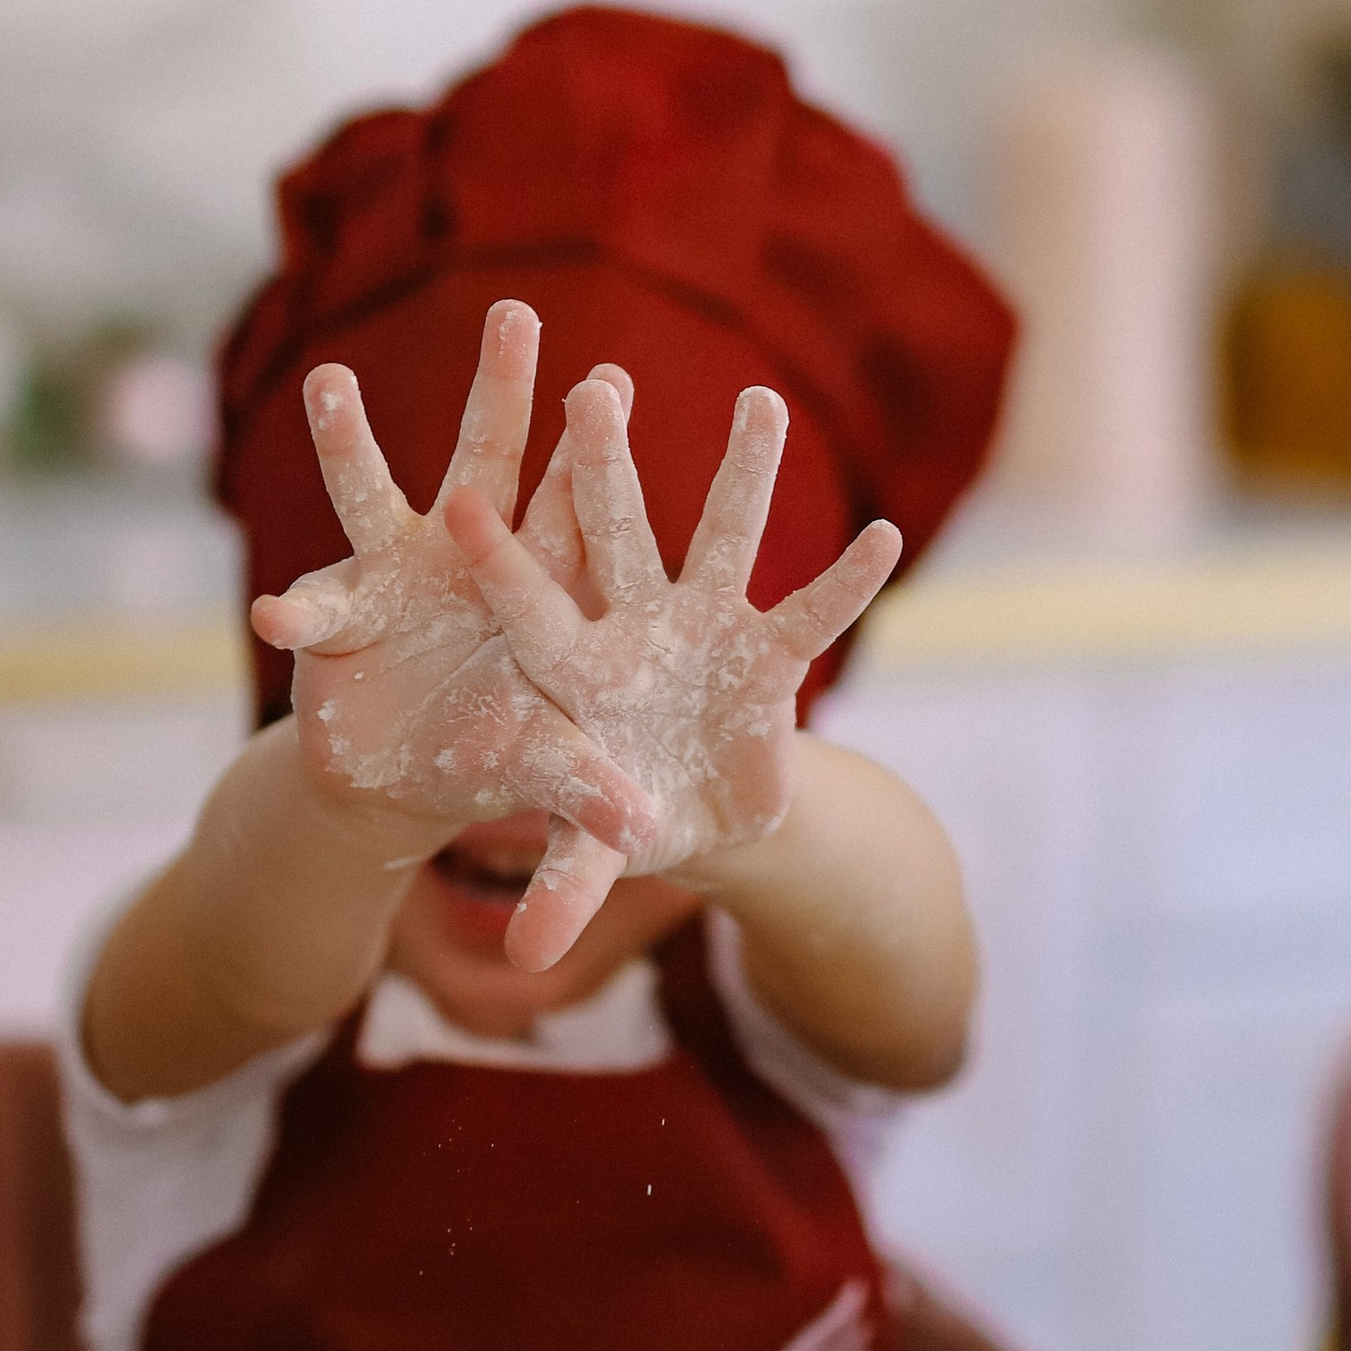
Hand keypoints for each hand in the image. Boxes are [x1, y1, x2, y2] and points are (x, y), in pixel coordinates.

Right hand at [248, 302, 654, 948]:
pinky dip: (299, 609)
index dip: (589, 452)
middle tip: (516, 311)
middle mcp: (467, 557)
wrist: (405, 780)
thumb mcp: (548, 772)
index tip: (610, 381)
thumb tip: (640, 830)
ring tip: (334, 380)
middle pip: (488, 459)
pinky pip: (314, 603)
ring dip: (350, 438)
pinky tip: (281, 611)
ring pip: (373, 490)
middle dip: (501, 389)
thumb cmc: (497, 756)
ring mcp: (395, 573)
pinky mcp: (336, 610)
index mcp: (538, 585)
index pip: (571, 509)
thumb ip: (587, 789)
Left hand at [445, 371, 900, 897]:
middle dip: (608, 466)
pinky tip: (888, 537)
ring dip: (744, 475)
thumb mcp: (591, 849)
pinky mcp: (771, 654)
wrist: (690, 813)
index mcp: (576, 668)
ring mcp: (707, 628)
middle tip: (594, 386)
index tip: (462, 504)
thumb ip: (564, 885)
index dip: (500, 561)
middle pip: (618, 535)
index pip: (530, 605)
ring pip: (724, 538)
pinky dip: (851, 580)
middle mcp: (638, 627)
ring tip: (761, 402)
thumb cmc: (616, 816)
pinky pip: (815, 611)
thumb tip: (521, 964)